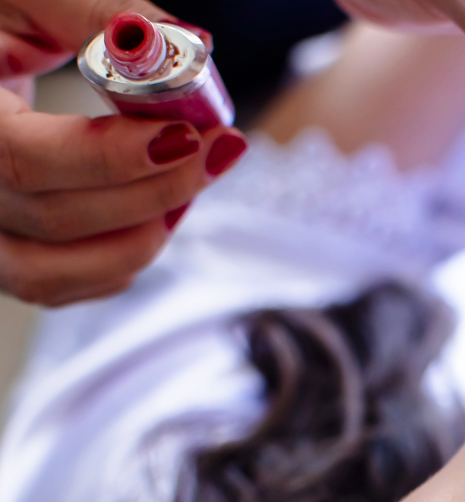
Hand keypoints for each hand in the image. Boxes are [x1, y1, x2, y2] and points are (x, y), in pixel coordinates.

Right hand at [0, 0, 243, 306]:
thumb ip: (101, 17)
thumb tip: (191, 45)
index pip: (27, 159)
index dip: (115, 157)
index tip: (186, 136)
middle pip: (57, 219)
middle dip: (155, 191)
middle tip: (216, 150)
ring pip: (58, 271)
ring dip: (144, 235)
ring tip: (191, 183)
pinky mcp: (1, 256)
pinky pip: (63, 285)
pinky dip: (121, 259)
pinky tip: (159, 211)